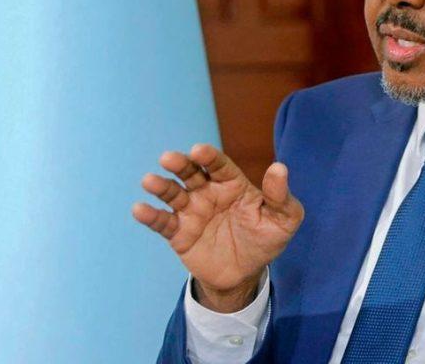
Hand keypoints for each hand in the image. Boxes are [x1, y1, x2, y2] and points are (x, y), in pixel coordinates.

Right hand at [132, 144, 303, 312]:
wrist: (245, 274)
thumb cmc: (265, 239)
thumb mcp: (284, 220)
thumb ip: (280, 196)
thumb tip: (280, 168)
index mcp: (231, 183)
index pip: (219, 165)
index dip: (209, 157)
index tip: (198, 150)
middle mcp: (207, 192)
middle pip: (191, 173)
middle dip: (180, 164)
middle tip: (169, 158)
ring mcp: (191, 211)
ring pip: (173, 194)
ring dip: (161, 186)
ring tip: (149, 181)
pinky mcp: (179, 233)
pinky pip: (163, 222)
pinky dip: (150, 216)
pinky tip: (140, 209)